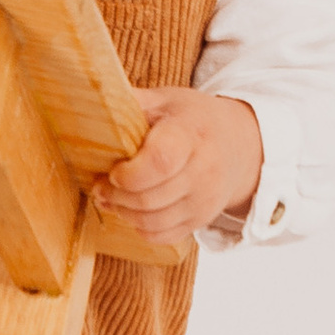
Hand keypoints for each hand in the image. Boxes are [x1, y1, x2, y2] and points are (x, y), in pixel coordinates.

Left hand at [93, 88, 262, 240]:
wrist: (238, 144)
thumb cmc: (193, 120)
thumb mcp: (167, 100)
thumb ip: (134, 102)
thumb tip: (96, 98)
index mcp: (191, 134)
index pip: (161, 161)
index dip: (130, 173)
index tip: (114, 170)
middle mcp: (203, 171)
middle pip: (149, 198)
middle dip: (116, 195)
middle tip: (100, 185)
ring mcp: (204, 200)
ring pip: (152, 222)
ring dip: (123, 212)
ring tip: (112, 197)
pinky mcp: (201, 220)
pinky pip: (162, 237)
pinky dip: (140, 228)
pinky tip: (132, 210)